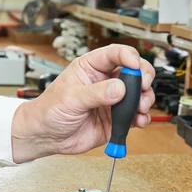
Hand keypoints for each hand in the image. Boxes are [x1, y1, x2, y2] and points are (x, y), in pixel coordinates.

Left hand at [11, 45, 155, 162]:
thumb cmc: (50, 111)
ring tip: (140, 108)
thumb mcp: (71, 98)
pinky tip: (139, 120)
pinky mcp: (116, 119)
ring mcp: (112, 101)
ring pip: (138, 94)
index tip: (135, 66)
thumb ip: (96, 93)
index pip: (115, 54)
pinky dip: (142, 118)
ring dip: (145, 99)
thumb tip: (119, 89)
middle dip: (143, 77)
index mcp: (91, 67)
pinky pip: (135, 116)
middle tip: (143, 87)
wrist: (47, 137)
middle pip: (134, 72)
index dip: (129, 57)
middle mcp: (105, 81)